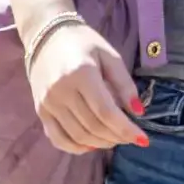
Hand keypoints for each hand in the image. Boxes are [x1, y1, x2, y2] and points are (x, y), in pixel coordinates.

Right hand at [26, 21, 147, 155]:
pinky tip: (91, 145)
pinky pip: (57, 137)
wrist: (47, 36)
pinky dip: (76, 147)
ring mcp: (47, 103)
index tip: (144, 140)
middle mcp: (61, 91)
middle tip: (131, 137)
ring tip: (116, 139)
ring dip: (101, 143)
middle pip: (93, 126)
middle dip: (117, 137)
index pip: (106, 112)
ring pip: (77, 135)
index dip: (126, 129)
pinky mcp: (40, 110)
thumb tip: (138, 112)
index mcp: (82, 75)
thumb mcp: (111, 56)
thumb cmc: (84, 43)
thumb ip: (125, 84)